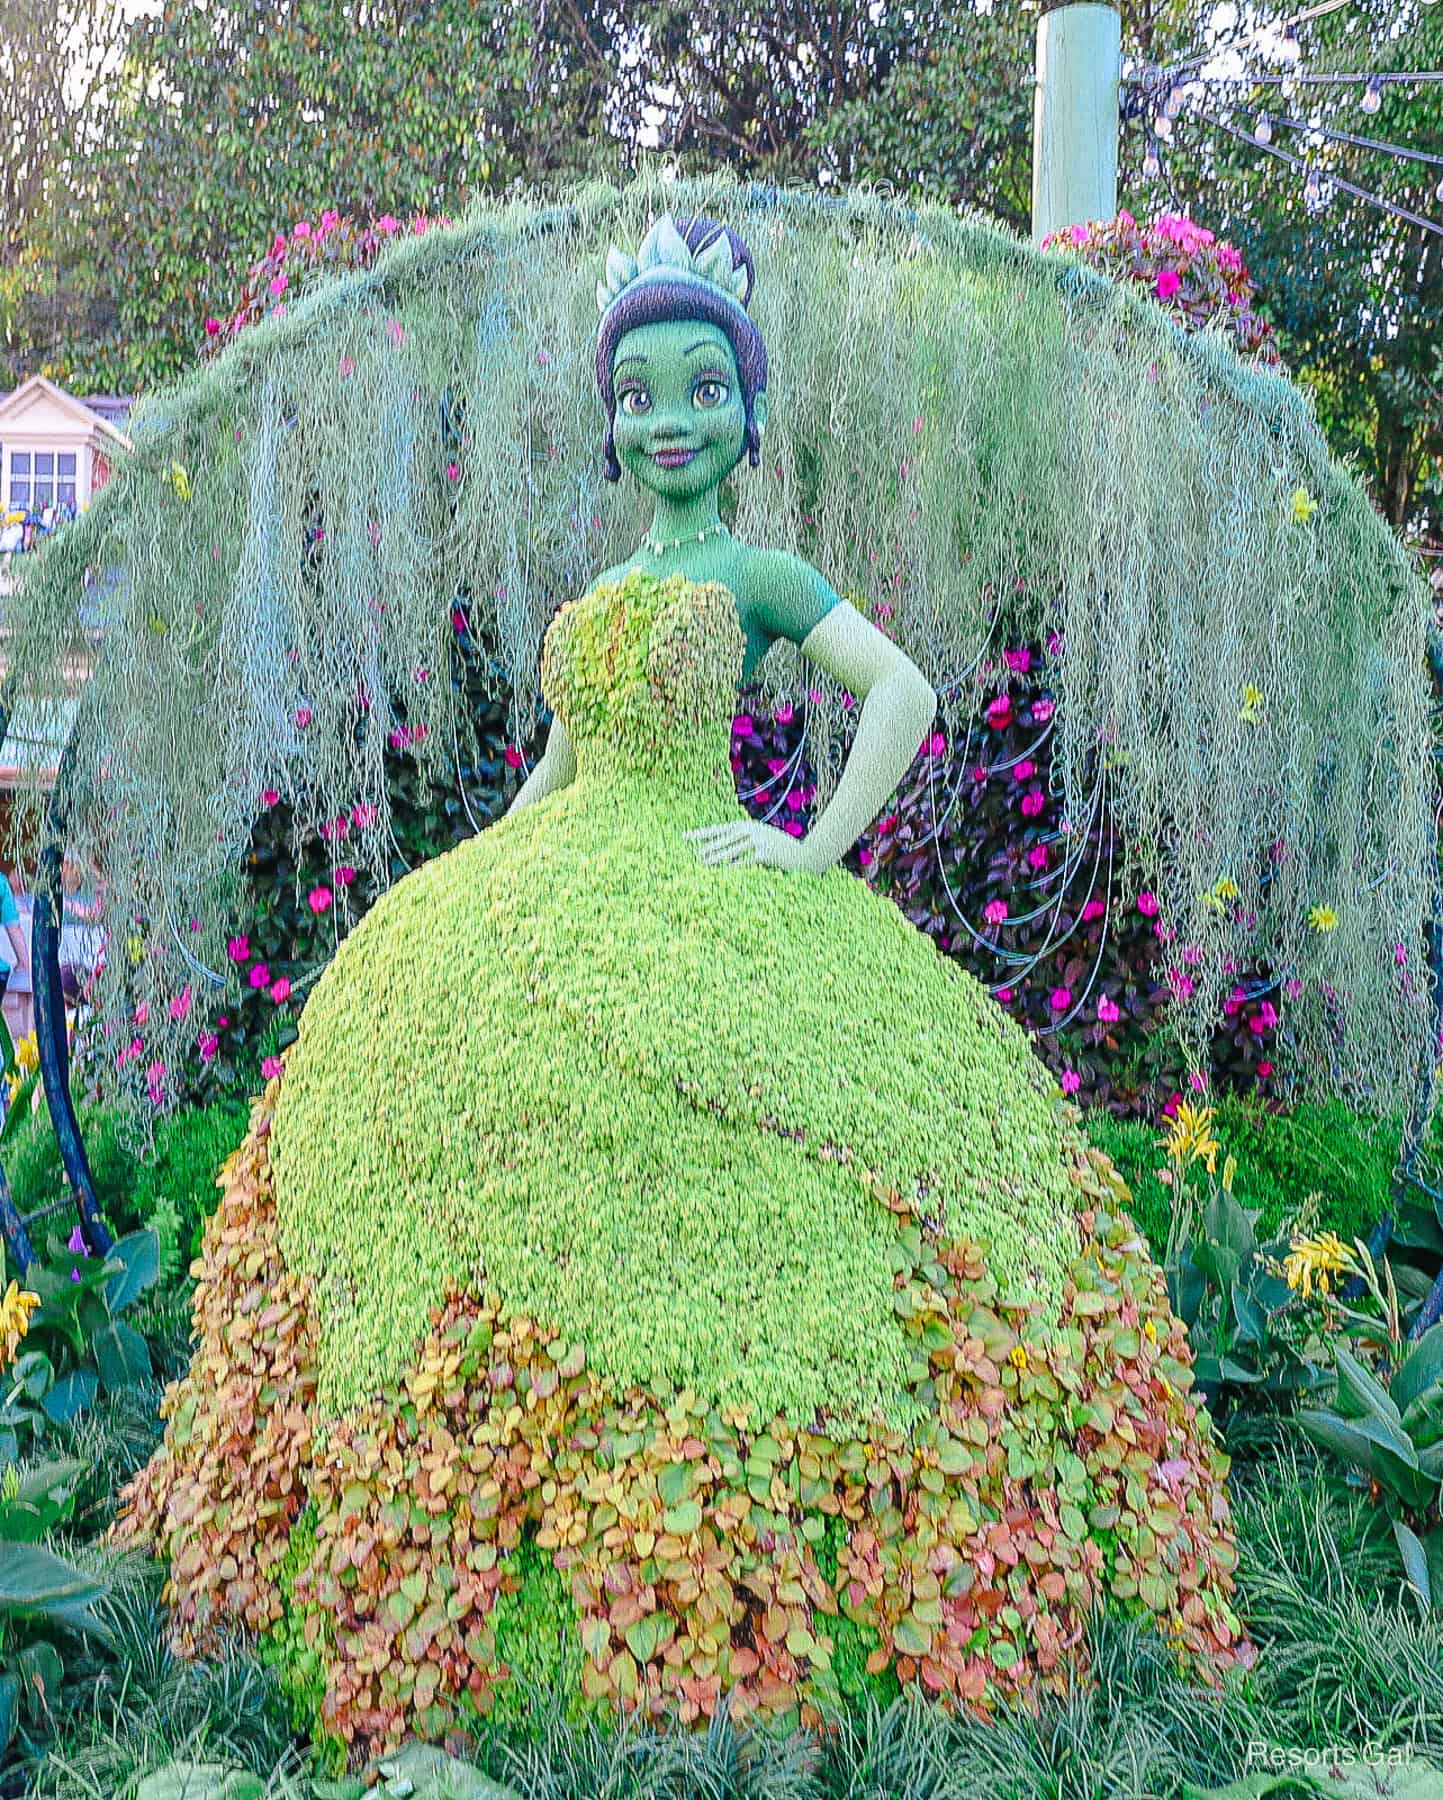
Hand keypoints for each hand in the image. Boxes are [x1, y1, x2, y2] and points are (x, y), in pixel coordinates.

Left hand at [684, 818, 812, 871]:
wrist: (805, 854)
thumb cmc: (780, 850)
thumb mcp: (761, 840)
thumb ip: (742, 844)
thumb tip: (719, 855)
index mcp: (747, 826)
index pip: (719, 829)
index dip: (702, 833)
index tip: (685, 837)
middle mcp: (751, 830)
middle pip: (723, 840)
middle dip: (708, 848)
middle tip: (695, 856)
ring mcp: (758, 841)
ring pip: (731, 851)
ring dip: (716, 859)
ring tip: (704, 864)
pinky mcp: (764, 854)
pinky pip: (744, 863)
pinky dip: (733, 869)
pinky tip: (723, 874)